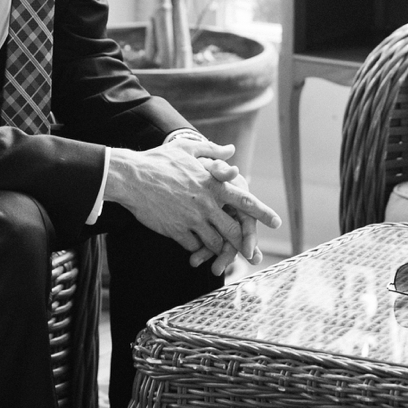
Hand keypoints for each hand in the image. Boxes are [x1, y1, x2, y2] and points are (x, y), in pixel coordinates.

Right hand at [107, 138, 279, 272]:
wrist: (131, 178)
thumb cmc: (159, 161)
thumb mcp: (187, 150)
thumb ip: (213, 152)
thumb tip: (231, 151)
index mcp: (212, 185)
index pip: (245, 201)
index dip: (262, 212)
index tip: (276, 222)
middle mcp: (206, 205)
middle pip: (234, 230)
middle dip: (245, 243)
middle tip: (252, 252)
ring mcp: (191, 220)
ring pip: (215, 243)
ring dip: (221, 250)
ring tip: (225, 257)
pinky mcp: (176, 231)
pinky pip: (193, 247)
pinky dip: (198, 251)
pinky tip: (198, 252)